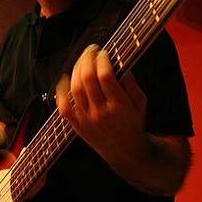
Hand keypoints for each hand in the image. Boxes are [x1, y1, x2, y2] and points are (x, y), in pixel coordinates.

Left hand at [55, 44, 146, 160]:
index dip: (103, 60)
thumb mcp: (140, 102)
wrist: (126, 152)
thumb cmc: (134, 123)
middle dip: (88, 58)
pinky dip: (61, 90)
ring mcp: (86, 120)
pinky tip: (65, 77)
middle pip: (87, 78)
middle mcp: (101, 113)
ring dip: (77, 68)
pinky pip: (63, 106)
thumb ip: (130, 82)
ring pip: (75, 88)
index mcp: (119, 107)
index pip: (106, 76)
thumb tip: (118, 60)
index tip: (104, 52)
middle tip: (92, 50)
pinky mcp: (77, 126)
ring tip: (83, 59)